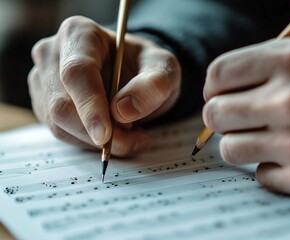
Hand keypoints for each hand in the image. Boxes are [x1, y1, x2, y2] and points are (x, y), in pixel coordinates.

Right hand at [29, 16, 180, 155]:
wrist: (136, 76)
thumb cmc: (146, 66)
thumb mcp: (164, 69)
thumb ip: (153, 85)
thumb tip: (122, 111)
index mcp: (79, 33)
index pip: (77, 72)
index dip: (90, 105)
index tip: (106, 135)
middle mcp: (52, 54)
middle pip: (62, 104)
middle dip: (98, 132)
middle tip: (134, 140)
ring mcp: (44, 80)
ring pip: (59, 124)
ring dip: (97, 141)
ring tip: (131, 136)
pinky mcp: (44, 104)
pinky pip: (61, 133)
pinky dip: (89, 143)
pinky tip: (113, 135)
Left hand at [203, 32, 289, 201]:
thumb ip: (275, 55)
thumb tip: (230, 77)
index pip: (218, 76)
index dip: (216, 89)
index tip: (224, 96)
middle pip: (216, 114)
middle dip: (226, 119)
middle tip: (246, 121)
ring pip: (231, 149)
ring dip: (245, 146)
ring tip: (270, 140)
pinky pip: (261, 175)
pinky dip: (272, 168)